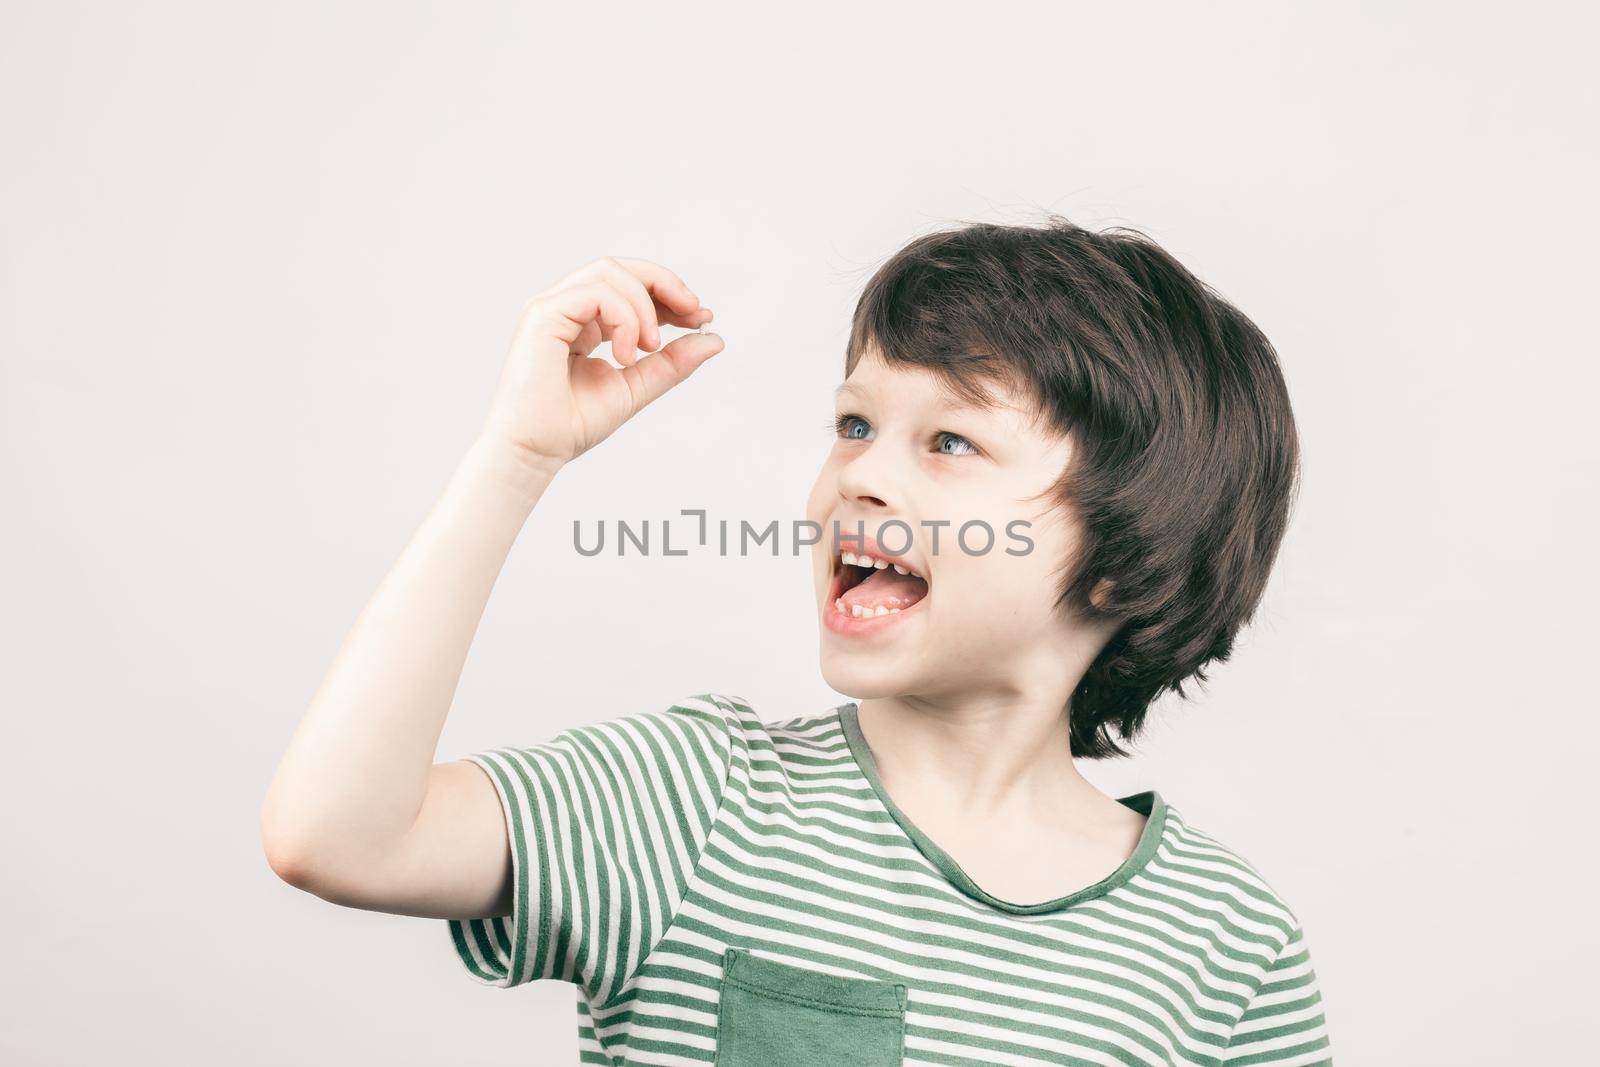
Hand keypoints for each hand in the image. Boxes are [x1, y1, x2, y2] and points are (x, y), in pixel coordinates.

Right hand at [478, 256, 720, 470]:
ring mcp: (551, 307)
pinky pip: (595, 293)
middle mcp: (566, 307)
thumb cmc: (573, 423)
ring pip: (609, 272)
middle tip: (694, 312)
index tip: (702, 316)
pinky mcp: (543, 314)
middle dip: (665, 283)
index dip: (670, 294)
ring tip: (651, 347)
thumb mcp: (637, 387)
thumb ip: (671, 363)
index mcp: (585, 321)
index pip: (631, 288)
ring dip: (644, 304)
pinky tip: (628, 354)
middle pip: (621, 268)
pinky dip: (623, 317)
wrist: (536, 450)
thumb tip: (714, 339)